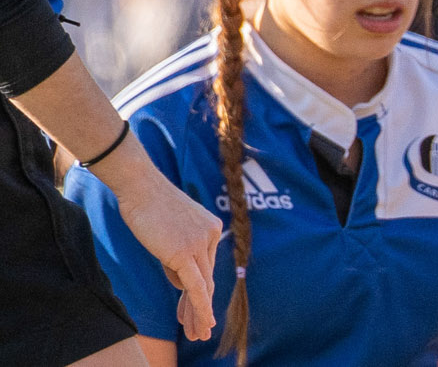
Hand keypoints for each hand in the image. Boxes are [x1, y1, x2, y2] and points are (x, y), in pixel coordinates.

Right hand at [116, 171, 222, 340]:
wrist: (141, 187)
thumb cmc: (150, 207)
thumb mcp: (171, 234)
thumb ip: (180, 258)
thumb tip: (183, 284)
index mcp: (212, 228)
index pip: (205, 268)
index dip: (199, 293)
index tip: (195, 313)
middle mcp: (212, 235)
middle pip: (208, 279)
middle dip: (202, 308)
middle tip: (203, 331)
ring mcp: (201, 242)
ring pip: (203, 285)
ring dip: (200, 312)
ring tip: (200, 333)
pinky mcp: (185, 251)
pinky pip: (196, 285)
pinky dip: (199, 305)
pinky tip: (201, 321)